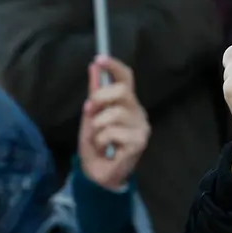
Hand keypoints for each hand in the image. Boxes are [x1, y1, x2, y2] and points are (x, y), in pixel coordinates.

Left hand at [78, 57, 149, 189]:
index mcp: (127, 102)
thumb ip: (95, 92)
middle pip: (122, 91)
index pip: (126, 78)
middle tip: (90, 111)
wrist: (99, 173)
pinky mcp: (139, 142)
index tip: (99, 59)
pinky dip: (101, 140)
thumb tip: (93, 67)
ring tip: (98, 138)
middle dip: (100, 98)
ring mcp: (141, 127)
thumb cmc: (97, 144)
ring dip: (97, 127)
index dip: (114, 66)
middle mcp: (138, 111)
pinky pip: (112, 132)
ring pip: (113, 114)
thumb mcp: (91, 115)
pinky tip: (105, 148)